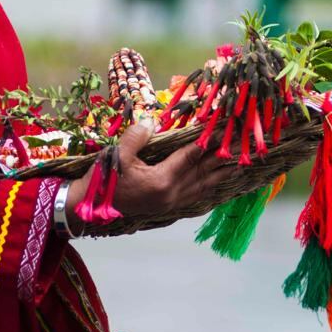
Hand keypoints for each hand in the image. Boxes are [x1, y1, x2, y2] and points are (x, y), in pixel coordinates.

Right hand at [65, 119, 235, 231]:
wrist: (88, 209)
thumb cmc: (103, 180)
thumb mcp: (117, 155)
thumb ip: (136, 137)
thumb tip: (151, 122)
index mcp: (162, 180)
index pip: (192, 155)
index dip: (209, 140)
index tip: (225, 129)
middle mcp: (172, 194)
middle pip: (204, 171)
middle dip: (224, 156)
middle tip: (242, 143)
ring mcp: (171, 203)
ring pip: (203, 185)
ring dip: (221, 173)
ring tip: (241, 163)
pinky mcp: (168, 207)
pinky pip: (195, 196)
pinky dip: (209, 187)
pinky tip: (217, 183)